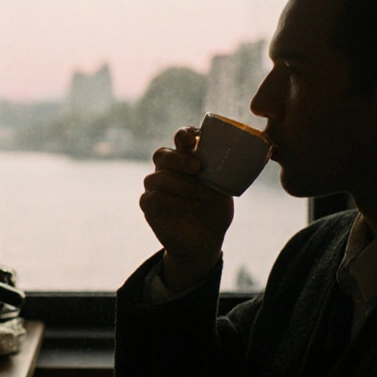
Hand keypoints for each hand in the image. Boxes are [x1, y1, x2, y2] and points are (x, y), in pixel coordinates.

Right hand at [139, 127, 233, 292]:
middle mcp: (167, 170)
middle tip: (199, 168)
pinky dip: (174, 201)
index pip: (179, 140)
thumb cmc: (214, 212)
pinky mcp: (149, 206)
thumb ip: (218, 173)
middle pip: (161, 155)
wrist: (206, 241)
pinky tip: (191, 206)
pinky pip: (154, 198)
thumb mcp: (222, 191)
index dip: (183, 135)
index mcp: (185, 161)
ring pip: (157, 178)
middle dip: (179, 159)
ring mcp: (155, 188)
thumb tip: (226, 157)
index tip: (192, 138)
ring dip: (182, 185)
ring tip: (203, 197)